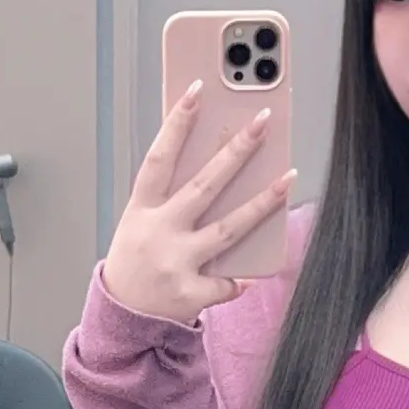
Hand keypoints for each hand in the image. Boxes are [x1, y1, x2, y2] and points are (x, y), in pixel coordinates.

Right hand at [101, 40, 295, 325]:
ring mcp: (175, 263)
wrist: (120, 317)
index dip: (177, 124)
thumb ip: (169, 199)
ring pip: (228, 229)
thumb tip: (218, 166)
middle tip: (261, 122)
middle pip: (204, 186)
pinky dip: (238, 280)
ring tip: (288, 177)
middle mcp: (158, 232)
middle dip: (235, 151)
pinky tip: (251, 276)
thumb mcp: (139, 223)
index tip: (197, 91)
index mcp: (141, 210)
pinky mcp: (189, 294)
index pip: (160, 158)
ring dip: (261, 203)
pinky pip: (226, 282)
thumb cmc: (135, 261)